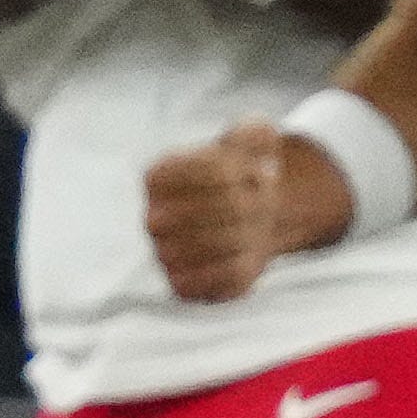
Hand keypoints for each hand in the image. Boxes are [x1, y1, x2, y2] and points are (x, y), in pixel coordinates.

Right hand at [145, 121, 346, 300]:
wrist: (245, 220)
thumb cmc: (243, 177)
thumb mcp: (251, 139)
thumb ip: (255, 131)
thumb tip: (260, 137)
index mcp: (158, 175)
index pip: (212, 168)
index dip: (245, 169)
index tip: (252, 170)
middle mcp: (154, 218)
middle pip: (223, 206)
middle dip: (255, 202)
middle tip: (262, 201)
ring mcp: (165, 255)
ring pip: (223, 244)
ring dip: (252, 233)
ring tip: (256, 226)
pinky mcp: (183, 286)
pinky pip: (224, 280)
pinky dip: (247, 265)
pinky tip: (247, 252)